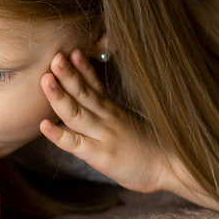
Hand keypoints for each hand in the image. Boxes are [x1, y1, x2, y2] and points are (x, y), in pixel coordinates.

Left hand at [40, 50, 173, 193]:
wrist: (175, 167)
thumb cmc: (154, 150)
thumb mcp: (132, 125)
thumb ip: (112, 116)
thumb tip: (91, 108)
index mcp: (114, 112)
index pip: (95, 85)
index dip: (83, 68)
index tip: (73, 50)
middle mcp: (108, 119)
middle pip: (84, 93)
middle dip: (67, 74)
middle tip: (55, 56)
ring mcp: (104, 135)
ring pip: (77, 113)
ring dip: (59, 96)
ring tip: (45, 79)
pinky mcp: (101, 155)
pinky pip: (76, 144)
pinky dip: (58, 135)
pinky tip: (44, 125)